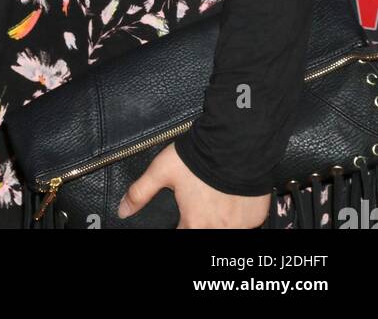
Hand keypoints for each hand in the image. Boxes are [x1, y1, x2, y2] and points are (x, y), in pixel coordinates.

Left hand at [118, 142, 270, 228]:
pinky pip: (247, 224)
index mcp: (194, 223)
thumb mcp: (162, 170)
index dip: (179, 228)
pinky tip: (232, 200)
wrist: (236, 141)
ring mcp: (240, 225)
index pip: (180, 239)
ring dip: (219, 222)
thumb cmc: (200, 155)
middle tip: (200, 206)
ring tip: (215, 202)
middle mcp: (217, 229)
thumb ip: (141, 192)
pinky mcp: (256, 217)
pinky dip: (238, 217)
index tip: (181, 223)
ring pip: (227, 231)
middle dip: (199, 223)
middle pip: (204, 234)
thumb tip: (123, 210)